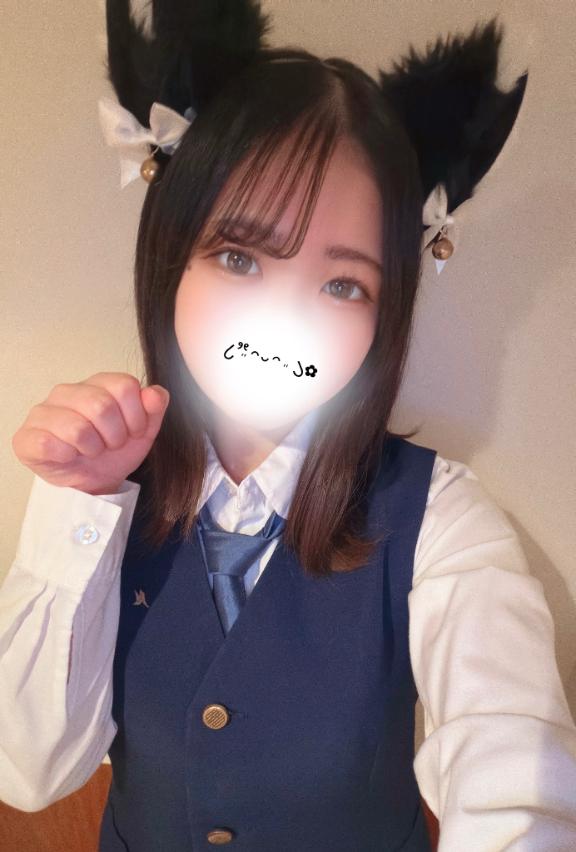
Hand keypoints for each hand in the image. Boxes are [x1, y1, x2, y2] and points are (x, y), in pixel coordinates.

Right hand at [11, 372, 169, 494]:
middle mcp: (66, 391)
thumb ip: (154, 408)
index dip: (136, 416)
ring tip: (91, 451)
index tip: (132, 432)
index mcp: (97, 384)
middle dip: (115, 435)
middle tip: (110, 445)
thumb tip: (155, 394)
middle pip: (102, 405)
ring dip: (93, 448)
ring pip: (78, 427)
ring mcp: (43, 412)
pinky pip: (51, 444)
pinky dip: (68, 456)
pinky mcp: (26, 437)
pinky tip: (69, 456)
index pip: (124, 385)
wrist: (94, 483)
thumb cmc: (113, 452)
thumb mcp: (143, 431)